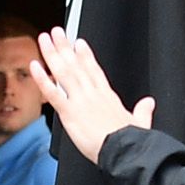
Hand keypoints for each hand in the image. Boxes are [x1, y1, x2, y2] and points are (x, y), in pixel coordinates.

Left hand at [29, 27, 156, 162]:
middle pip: (76, 65)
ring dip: (53, 54)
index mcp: (108, 97)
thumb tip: (149, 103)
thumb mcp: (140, 123)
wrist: (123, 152)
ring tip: (45, 39)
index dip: (86, 55)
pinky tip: (35, 67)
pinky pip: (53, 93)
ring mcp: (80, 102)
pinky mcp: (69, 113)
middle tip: (56, 32)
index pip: (94, 71)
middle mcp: (92, 95)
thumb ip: (143, 111)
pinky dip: (43, 79)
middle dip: (65, 47)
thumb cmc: (130, 142)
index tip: (79, 43)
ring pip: (63, 72)